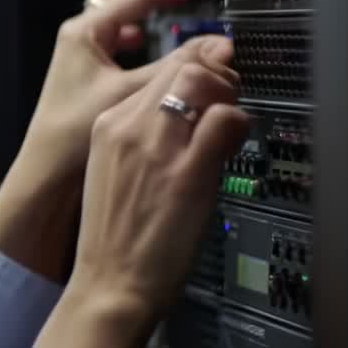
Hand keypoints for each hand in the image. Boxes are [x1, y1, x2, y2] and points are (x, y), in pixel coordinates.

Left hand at [24, 0, 222, 181]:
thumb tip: (216, 45)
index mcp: (84, 33)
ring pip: (118, 11)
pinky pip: (115, 36)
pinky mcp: (86, 72)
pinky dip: (138, 27)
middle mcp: (79, 38)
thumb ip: (175, 68)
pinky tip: (149, 37)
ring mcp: (81, 54)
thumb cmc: (72, 136)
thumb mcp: (131, 95)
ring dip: (148, 0)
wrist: (47, 173)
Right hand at [32, 37, 249, 347]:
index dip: (194, 65)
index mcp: (108, 126)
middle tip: (231, 92)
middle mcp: (129, 128)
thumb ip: (144, 138)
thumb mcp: (115, 171)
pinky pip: (225, 121)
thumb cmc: (115, 236)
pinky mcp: (188, 173)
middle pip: (182, 67)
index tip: (212, 72)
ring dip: (229, 92)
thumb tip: (187, 114)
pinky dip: (238, 123)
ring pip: (203, 82)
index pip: (158, 70)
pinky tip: (234, 141)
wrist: (110, 282)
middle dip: (216, 71)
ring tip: (232, 117)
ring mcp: (159, 149)